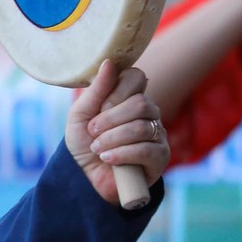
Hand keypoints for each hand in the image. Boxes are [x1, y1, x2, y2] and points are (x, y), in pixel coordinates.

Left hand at [66, 62, 168, 203]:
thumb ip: (96, 90)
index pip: (136, 77)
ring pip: (141, 127)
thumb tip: (109, 63)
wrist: (86, 178)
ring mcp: (157, 134)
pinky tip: (108, 159)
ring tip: (97, 149)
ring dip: (112, 139)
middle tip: (93, 131)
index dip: (116, 91)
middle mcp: (149, 113)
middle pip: (140, 103)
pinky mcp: (160, 157)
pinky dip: (121, 154)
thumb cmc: (84, 142)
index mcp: (130, 97)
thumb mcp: (81, 114)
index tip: (98, 108)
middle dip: (110, 118)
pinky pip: (146, 149)